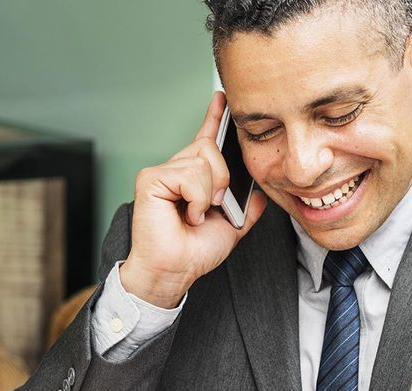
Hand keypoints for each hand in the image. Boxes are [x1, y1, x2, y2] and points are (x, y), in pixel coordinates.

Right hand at [121, 91, 266, 307]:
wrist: (177, 270)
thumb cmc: (195, 251)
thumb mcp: (233, 228)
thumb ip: (247, 209)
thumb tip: (261, 195)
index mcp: (194, 178)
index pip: (205, 140)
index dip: (214, 118)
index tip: (222, 98)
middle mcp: (177, 169)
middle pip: (210, 147)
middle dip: (223, 178)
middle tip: (214, 205)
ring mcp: (162, 172)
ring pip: (203, 160)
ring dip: (210, 192)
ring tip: (197, 215)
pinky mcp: (151, 178)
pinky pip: (189, 174)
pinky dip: (197, 198)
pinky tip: (189, 214)